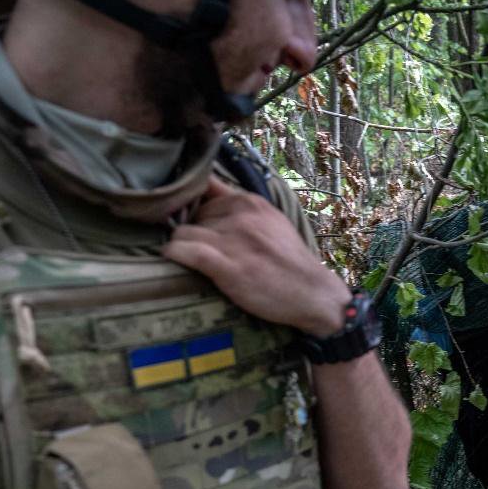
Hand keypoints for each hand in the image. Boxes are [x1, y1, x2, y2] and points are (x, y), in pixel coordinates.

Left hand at [163, 176, 350, 336]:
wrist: (313, 294)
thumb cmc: (290, 262)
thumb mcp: (273, 222)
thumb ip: (245, 210)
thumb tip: (208, 199)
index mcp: (251, 202)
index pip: (204, 194)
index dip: (198, 214)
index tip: (199, 228)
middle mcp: (241, 216)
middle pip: (192, 216)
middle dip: (193, 232)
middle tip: (204, 252)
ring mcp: (233, 240)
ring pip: (182, 233)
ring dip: (182, 247)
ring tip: (192, 261)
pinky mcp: (225, 265)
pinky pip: (183, 251)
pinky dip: (174, 255)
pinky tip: (176, 261)